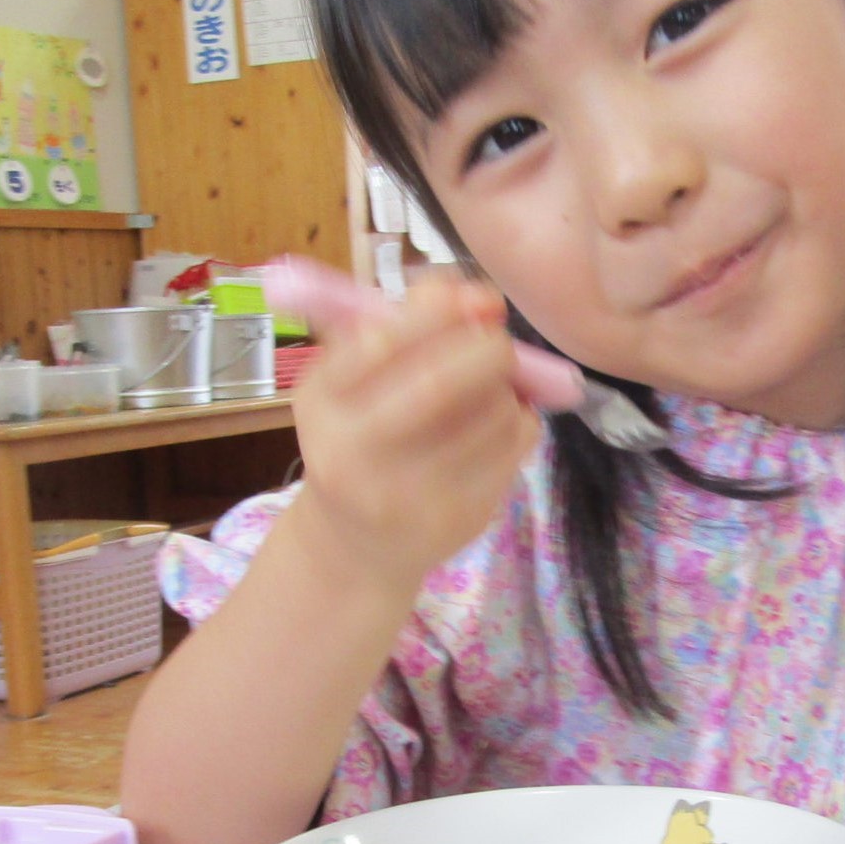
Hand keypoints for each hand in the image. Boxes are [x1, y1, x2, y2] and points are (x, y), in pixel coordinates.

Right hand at [287, 276, 539, 595]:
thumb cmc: (360, 440)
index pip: (380, 343)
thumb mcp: (352, 381)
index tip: (477, 299)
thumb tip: (480, 299)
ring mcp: (408, 494)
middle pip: (440, 383)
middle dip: (486, 348)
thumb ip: (400, 327)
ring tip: (491, 391)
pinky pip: (515, 447)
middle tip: (496, 341)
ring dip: (507, 388)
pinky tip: (499, 427)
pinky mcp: (459, 518)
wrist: (356, 544)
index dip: (440, 311)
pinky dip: (521, 421)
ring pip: (491, 413)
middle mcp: (354, 452)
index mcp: (323, 402)